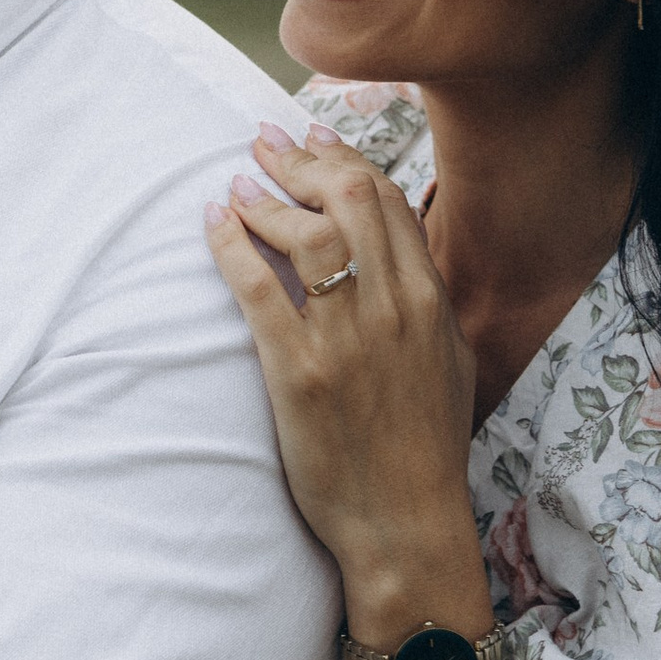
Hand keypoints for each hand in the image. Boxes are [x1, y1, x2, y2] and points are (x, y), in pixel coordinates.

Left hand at [205, 124, 483, 627]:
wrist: (405, 523)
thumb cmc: (423, 446)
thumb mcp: (446, 359)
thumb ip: (423, 296)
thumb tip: (394, 242)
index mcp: (430, 301)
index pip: (387, 201)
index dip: (344, 160)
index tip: (314, 137)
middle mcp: (393, 308)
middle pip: (347, 200)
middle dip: (300, 160)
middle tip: (263, 143)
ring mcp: (346, 338)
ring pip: (303, 233)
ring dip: (263, 198)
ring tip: (235, 186)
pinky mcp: (298, 370)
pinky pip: (258, 286)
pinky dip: (232, 242)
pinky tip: (214, 222)